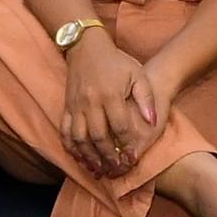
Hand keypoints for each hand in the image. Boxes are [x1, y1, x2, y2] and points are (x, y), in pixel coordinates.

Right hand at [59, 26, 160, 173]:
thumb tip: (152, 122)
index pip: (120, 126)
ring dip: (88, 156)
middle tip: (116, 169)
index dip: (126, 145)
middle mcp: (91, 102)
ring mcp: (76, 105)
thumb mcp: (137, 74)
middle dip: (108, 156)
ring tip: (99, 169)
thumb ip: (146, 98)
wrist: (86, 46)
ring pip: (79, 137)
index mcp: (110, 94)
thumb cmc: (116, 62)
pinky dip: (71, 147)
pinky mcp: (66, 106)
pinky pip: (65, 131)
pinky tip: (79, 158)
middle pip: (98, 136)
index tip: (132, 158)